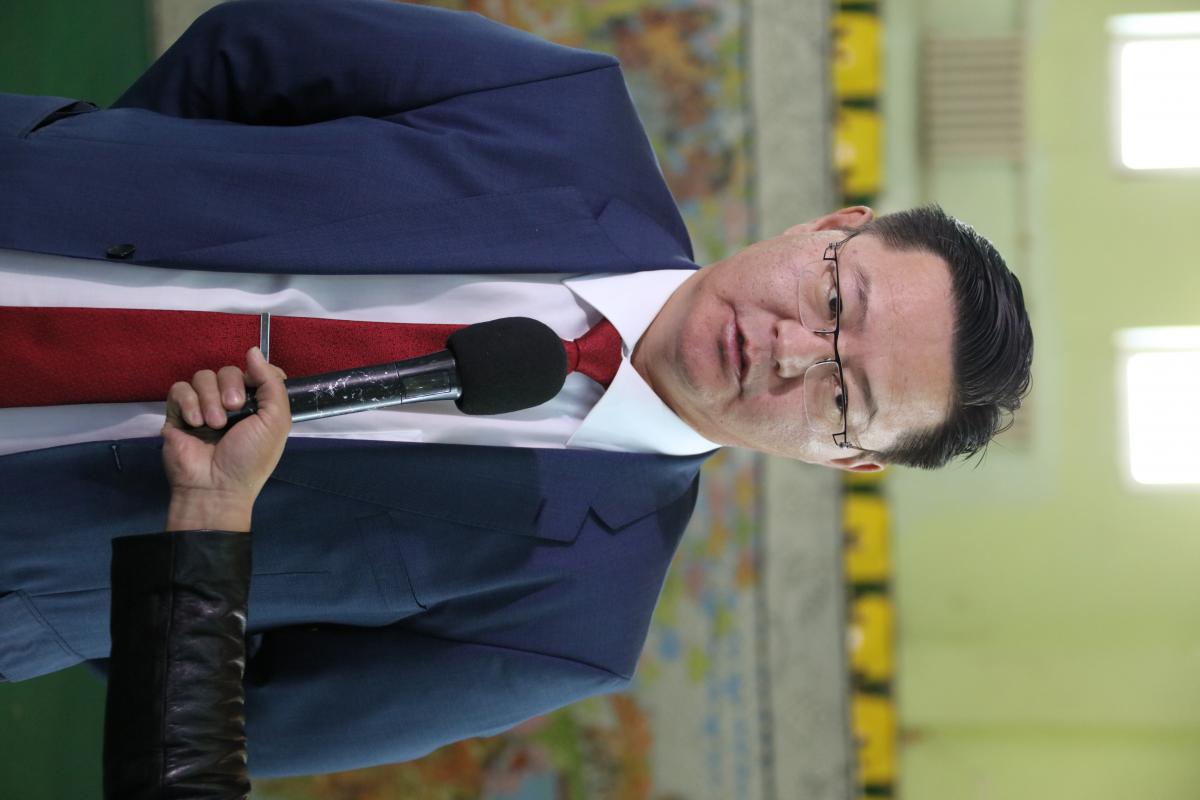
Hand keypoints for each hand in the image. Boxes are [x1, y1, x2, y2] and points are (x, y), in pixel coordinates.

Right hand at [162, 346, 290, 530]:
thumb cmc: (250, 458)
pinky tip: (196, 423)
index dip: (256, 372)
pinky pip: (180, 389)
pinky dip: (189, 403)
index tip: (256, 386)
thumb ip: (272, 384)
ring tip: (215, 424)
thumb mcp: (276, 421)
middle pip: (228, 370)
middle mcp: (230, 402)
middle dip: (230, 387)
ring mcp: (203, 407)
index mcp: (256, 405)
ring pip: (203, 376)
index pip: (255, 371)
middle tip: (234, 410)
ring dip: (210, 399)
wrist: (216, 486)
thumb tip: (254, 351)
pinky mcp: (178, 413)